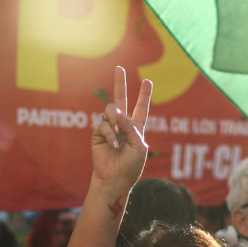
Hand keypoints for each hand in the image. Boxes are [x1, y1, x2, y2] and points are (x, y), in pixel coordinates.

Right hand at [89, 66, 152, 209]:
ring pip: (111, 110)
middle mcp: (122, 125)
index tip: (148, 81)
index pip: (141, 108)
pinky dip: (110, 134)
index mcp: (136, 128)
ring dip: (116, 119)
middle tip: (119, 67)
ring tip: (118, 134)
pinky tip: (113, 144)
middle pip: (121, 99)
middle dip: (120, 83)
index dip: (145, 95)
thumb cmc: (130, 165)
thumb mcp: (138, 145)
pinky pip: (104, 125)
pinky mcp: (98, 134)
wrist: (115, 179)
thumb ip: (130, 126)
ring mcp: (110, 128)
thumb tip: (117, 112)